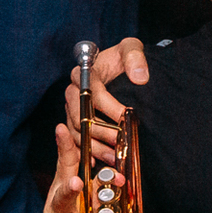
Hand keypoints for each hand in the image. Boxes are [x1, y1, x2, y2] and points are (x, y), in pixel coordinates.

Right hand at [31, 123, 146, 212]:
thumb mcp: (82, 201)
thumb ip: (100, 187)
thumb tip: (123, 177)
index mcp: (64, 189)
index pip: (64, 164)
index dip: (63, 146)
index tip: (61, 128)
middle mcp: (58, 208)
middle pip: (64, 196)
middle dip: (70, 189)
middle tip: (77, 183)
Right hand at [64, 36, 148, 161]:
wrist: (116, 68)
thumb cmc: (121, 58)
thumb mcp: (130, 49)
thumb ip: (135, 58)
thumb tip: (140, 77)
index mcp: (82, 73)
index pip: (92, 93)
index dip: (109, 106)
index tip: (127, 116)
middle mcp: (72, 91)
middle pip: (81, 116)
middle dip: (102, 131)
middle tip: (120, 142)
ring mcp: (71, 109)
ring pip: (77, 132)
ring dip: (96, 146)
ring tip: (115, 157)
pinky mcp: (74, 122)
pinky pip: (77, 140)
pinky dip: (89, 152)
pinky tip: (101, 163)